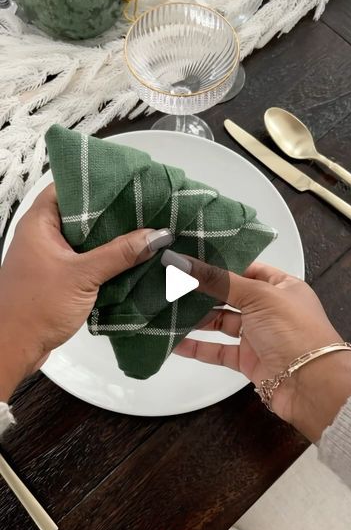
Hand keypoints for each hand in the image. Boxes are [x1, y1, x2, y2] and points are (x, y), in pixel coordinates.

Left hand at [0, 185, 164, 399]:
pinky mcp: (60, 277)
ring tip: (146, 229)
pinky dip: (107, 259)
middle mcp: (44, 235)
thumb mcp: (82, 276)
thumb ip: (120, 254)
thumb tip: (156, 235)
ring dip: (113, 239)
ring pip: (88, 239)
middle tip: (145, 207)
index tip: (128, 182)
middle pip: (82, 213)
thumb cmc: (36, 308)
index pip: (69, 187)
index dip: (97, 182)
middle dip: (113, 213)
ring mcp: (52, 257)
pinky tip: (132, 259)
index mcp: (40, 223)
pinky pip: (88, 259)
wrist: (15, 348)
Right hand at [174, 258, 350, 440]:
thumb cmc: (294, 332)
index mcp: (281, 286)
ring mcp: (258, 335)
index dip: (219, 264)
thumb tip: (181, 261)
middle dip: (202, 291)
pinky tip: (176, 341)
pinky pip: (218, 350)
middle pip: (229, 295)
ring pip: (221, 322)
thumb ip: (218, 280)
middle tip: (172, 283)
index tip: (190, 259)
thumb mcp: (257, 296)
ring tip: (168, 309)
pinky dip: (197, 347)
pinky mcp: (248, 360)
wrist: (311, 386)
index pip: (245, 269)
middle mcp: (270, 309)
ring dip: (196, 318)